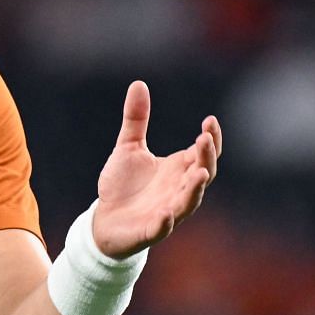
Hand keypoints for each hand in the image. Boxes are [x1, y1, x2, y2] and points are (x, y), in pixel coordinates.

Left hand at [90, 81, 220, 257]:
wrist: (104, 221)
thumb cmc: (123, 185)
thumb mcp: (128, 147)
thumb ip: (136, 119)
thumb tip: (138, 83)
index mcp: (178, 169)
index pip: (203, 154)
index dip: (211, 139)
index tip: (209, 120)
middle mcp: (178, 190)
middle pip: (202, 174)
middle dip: (206, 157)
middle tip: (204, 139)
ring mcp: (167, 211)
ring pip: (188, 202)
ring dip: (195, 189)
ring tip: (199, 173)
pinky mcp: (150, 230)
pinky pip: (162, 228)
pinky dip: (165, 221)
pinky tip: (166, 213)